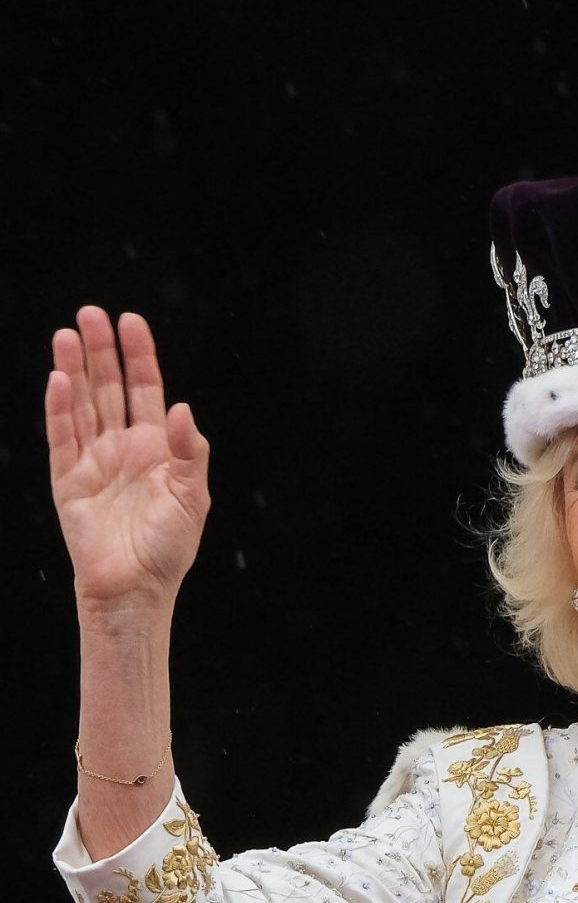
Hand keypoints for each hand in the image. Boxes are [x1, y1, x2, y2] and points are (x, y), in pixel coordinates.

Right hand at [46, 307, 210, 610]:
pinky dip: (60, 409)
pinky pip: (62, 438)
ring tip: (67, 333)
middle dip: (100, 351)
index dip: (139, 356)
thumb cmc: (170, 548)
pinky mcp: (68, 481)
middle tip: (90, 313)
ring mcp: (93, 462)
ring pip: (81, 404)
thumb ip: (190, 452)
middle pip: (109, 388)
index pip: (145, 390)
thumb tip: (181, 407)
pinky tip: (59, 379)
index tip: (131, 321)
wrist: (137, 589)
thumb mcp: (193, 497)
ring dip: (74, 369)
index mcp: (156, 448)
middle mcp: (122, 448)